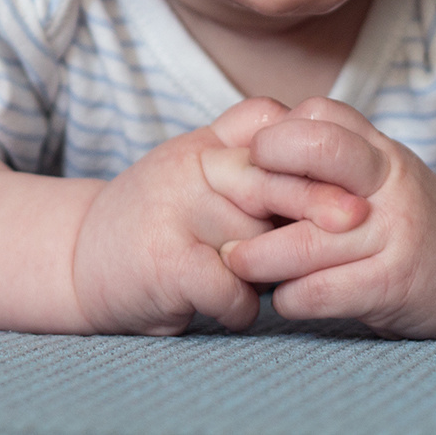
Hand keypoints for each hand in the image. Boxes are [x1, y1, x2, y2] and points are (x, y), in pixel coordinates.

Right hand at [71, 97, 369, 334]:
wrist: (75, 259)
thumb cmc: (154, 222)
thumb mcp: (195, 173)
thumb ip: (247, 159)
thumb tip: (329, 160)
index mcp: (201, 145)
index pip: (265, 125)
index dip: (310, 147)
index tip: (354, 173)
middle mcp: (187, 168)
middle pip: (269, 178)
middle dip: (318, 201)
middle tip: (360, 220)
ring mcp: (173, 211)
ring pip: (254, 241)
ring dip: (272, 271)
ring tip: (267, 284)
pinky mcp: (162, 259)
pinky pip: (226, 284)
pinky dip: (237, 306)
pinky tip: (231, 309)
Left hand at [213, 97, 435, 337]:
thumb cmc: (403, 216)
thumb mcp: (375, 172)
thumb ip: (324, 158)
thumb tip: (240, 152)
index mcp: (380, 150)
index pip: (321, 116)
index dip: (274, 134)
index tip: (245, 160)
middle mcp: (390, 184)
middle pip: (317, 154)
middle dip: (261, 176)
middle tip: (227, 202)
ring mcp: (394, 235)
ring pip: (309, 238)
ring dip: (258, 254)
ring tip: (235, 261)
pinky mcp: (393, 286)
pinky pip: (325, 290)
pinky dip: (291, 296)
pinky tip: (280, 298)